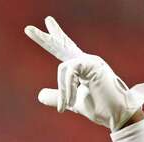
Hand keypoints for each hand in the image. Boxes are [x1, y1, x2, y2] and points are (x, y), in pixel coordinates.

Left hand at [24, 16, 143, 130]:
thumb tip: (40, 95)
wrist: (116, 116)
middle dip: (44, 39)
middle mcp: (86, 60)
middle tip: (28, 29)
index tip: (45, 23)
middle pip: (62, 46)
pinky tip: (69, 101)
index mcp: (81, 67)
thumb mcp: (72, 102)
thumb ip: (57, 96)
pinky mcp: (93, 64)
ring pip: (63, 68)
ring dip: (62, 91)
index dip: (54, 37)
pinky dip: (67, 89)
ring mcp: (90, 60)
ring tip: (64, 106)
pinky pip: (70, 72)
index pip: (65, 48)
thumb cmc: (99, 108)